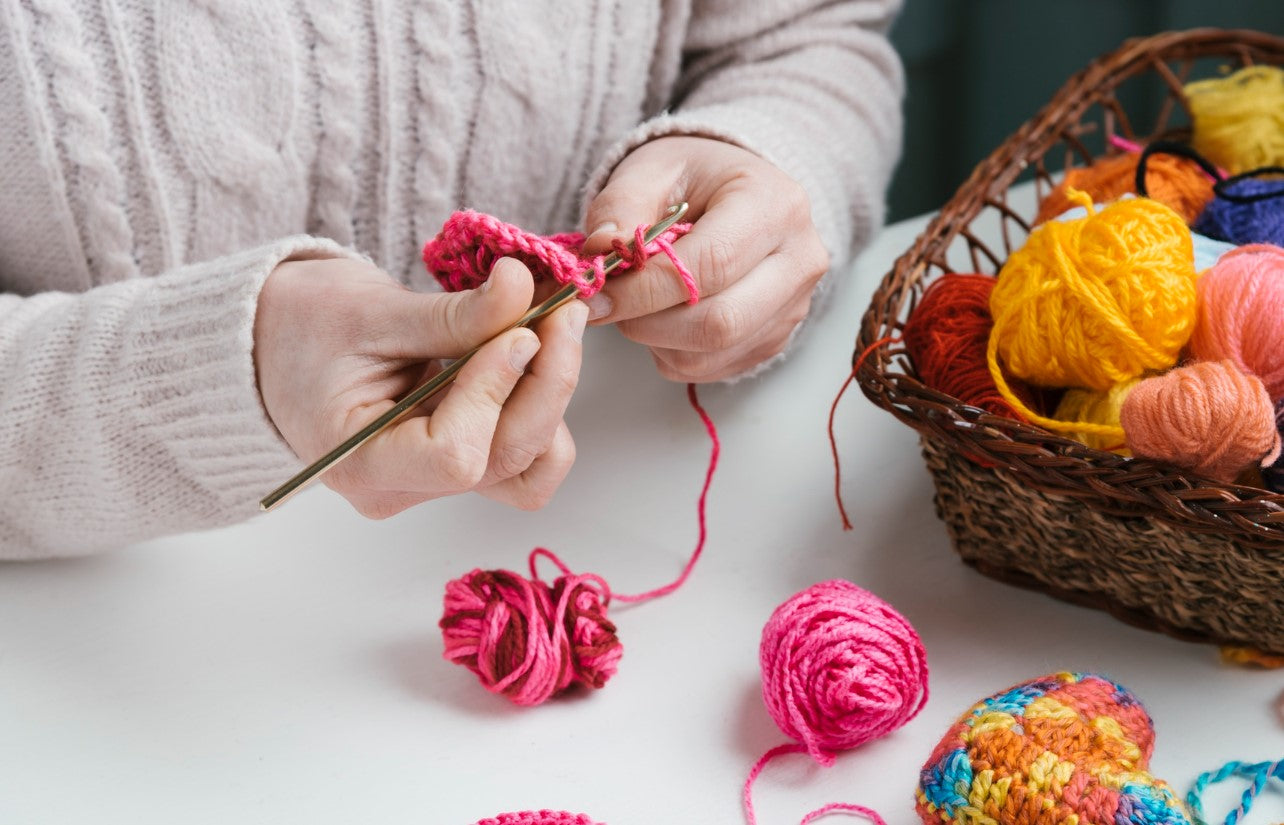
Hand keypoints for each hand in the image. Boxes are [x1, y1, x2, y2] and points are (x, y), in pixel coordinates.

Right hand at [254, 255, 585, 517]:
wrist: (277, 343)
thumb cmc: (301, 327)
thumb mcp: (369, 311)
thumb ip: (452, 313)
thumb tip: (521, 289)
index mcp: (360, 463)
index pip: (454, 455)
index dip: (495, 390)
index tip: (517, 329)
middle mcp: (402, 489)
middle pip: (504, 459)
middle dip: (546, 382)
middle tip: (562, 310)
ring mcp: (435, 483)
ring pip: (527, 467)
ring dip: (553, 400)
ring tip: (551, 331)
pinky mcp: (461, 462)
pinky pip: (524, 455)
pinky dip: (542, 406)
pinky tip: (535, 355)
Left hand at [582, 136, 828, 381]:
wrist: (733, 193)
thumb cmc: (693, 178)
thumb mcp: (651, 170)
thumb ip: (620, 208)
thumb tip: (600, 254)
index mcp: (775, 205)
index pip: (710, 265)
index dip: (646, 290)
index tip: (596, 296)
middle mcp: (799, 260)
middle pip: (720, 322)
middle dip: (648, 323)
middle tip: (610, 306)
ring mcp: (794, 307)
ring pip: (712, 353)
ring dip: (656, 341)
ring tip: (639, 304)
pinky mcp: (776, 339)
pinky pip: (712, 368)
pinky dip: (672, 352)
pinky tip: (663, 317)